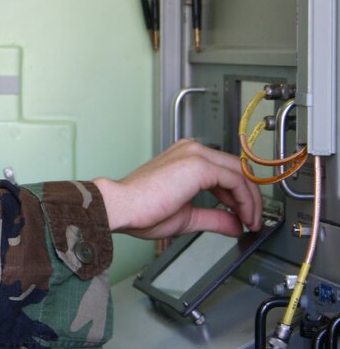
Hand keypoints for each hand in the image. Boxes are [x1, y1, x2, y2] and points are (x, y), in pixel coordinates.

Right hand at [92, 139, 262, 238]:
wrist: (123, 207)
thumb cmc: (142, 210)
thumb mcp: (187, 216)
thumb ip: (214, 217)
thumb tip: (235, 225)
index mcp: (185, 158)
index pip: (225, 171)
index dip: (240, 195)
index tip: (243, 216)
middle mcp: (192, 150)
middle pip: (237, 169)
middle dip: (250, 197)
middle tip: (252, 220)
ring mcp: (196, 154)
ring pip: (240, 173)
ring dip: (251, 199)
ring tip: (250, 221)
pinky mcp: (200, 165)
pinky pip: (236, 180)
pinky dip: (246, 200)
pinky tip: (244, 216)